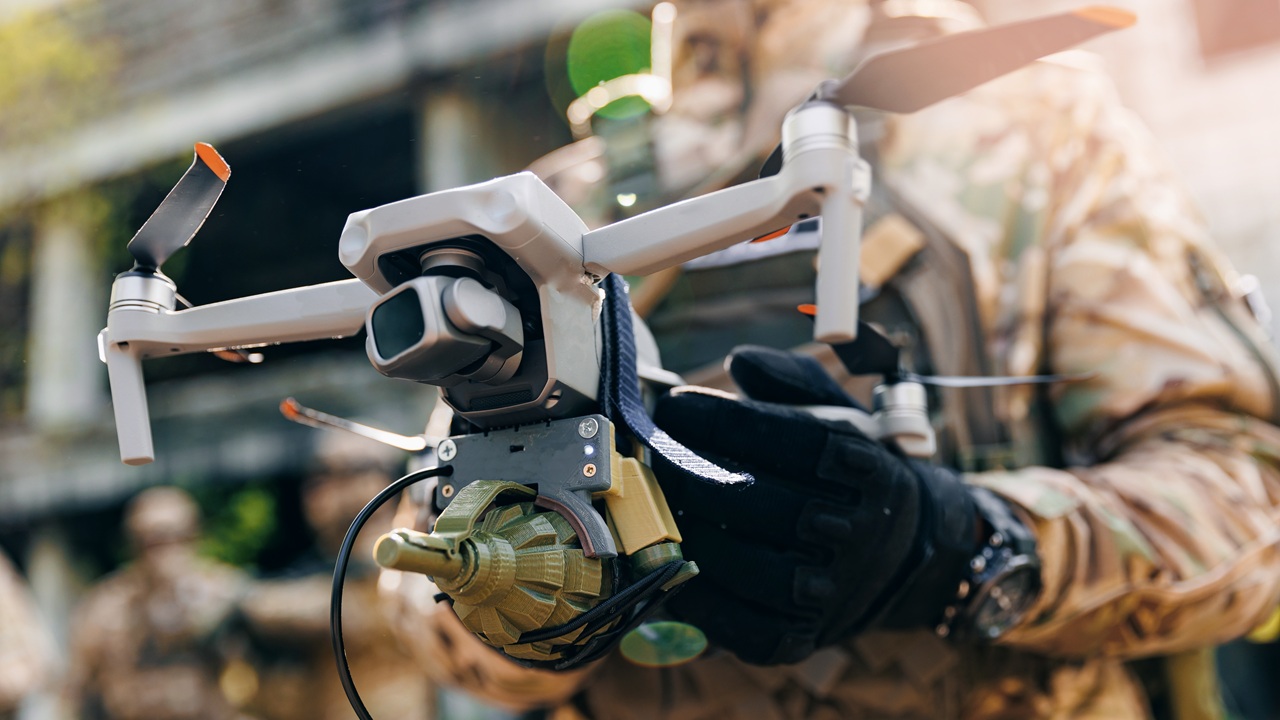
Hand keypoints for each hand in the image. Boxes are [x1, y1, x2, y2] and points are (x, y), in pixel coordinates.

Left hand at [652, 346, 980, 663]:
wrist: (907, 553)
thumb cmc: (847, 470)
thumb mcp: (837, 414)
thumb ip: (790, 380)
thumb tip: (740, 361)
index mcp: (861, 465)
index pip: (787, 437)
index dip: (720, 420)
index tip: (675, 406)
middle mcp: (853, 529)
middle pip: (757, 501)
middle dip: (689, 472)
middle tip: (653, 455)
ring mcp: (831, 590)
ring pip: (749, 568)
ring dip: (691, 535)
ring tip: (659, 506)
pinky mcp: (804, 637)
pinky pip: (746, 627)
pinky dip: (701, 600)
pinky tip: (674, 565)